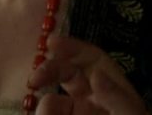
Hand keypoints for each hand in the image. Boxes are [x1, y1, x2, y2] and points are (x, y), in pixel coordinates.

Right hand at [29, 37, 148, 114]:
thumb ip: (117, 98)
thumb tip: (95, 75)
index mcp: (113, 92)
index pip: (92, 60)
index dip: (73, 48)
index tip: (52, 43)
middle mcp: (92, 103)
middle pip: (67, 75)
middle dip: (49, 71)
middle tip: (35, 78)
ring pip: (51, 104)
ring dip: (45, 107)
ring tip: (46, 114)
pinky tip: (45, 114)